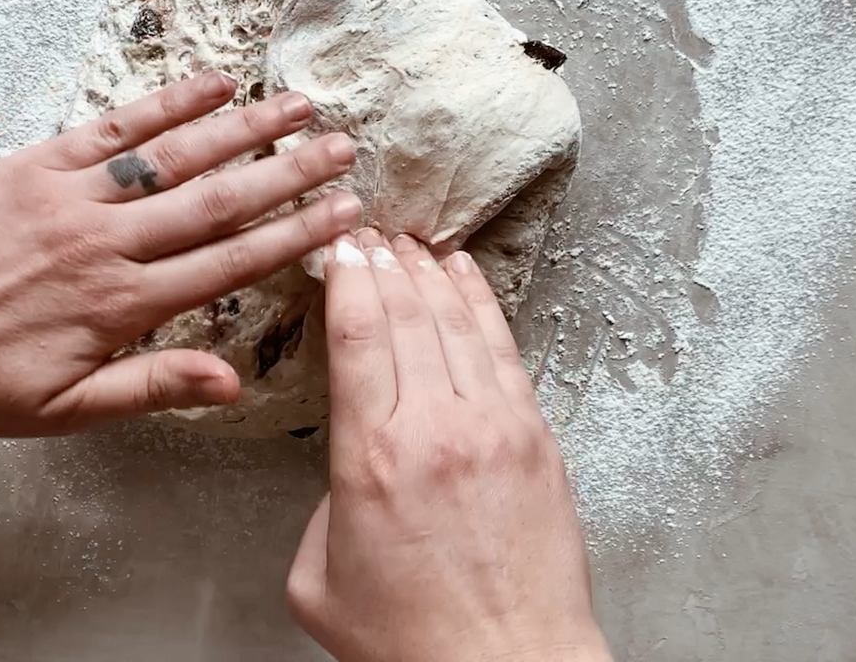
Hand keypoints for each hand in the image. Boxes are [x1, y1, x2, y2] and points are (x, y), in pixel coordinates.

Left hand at [0, 72, 361, 436]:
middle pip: (218, 200)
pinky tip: (212, 83)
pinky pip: (112, 129)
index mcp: (123, 305)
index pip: (231, 262)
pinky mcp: (35, 165)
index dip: (297, 233)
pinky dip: (165, 104)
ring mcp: (73, 197)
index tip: (346, 209)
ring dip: (243, 129)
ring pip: (174, 157)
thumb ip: (154, 387)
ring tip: (297, 106)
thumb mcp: (66, 407)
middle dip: (289, 172)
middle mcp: (109, 243)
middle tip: (344, 146)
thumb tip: (235, 382)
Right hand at [286, 229, 610, 661]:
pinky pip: (504, 349)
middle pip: (407, 313)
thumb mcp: (320, 580)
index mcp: (371, 457)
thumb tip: (350, 469)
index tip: (339, 250)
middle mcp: (435, 428)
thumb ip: (325, 505)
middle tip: (368, 233)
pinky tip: (465, 277)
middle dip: (383, 263)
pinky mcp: (535, 438)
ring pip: (456, 321)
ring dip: (430, 272)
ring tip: (410, 241)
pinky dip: (481, 303)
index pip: (358, 335)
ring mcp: (493, 427)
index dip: (348, 278)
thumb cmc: (415, 642)